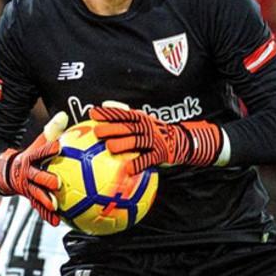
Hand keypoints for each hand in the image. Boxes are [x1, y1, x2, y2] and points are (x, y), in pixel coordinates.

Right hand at [0, 112, 67, 224]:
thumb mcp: (37, 142)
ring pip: (36, 194)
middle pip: (37, 176)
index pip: (40, 152)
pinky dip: (46, 215)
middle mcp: (27, 173)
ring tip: (54, 205)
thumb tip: (64, 115)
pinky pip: (38, 207)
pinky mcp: (29, 198)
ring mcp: (27, 187)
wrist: (4, 172)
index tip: (58, 147)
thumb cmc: (28, 155)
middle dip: (46, 179)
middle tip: (57, 182)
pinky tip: (56, 222)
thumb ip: (51, 131)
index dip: (48, 149)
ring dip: (45, 200)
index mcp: (30, 157)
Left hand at [89, 106, 221, 174]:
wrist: (183, 141)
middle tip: (97, 132)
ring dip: (123, 144)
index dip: (108, 113)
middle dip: (112, 128)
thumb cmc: (156, 133)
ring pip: (136, 142)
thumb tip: (106, 106)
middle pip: (127, 127)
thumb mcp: (144, 121)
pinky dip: (138, 164)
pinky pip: (148, 159)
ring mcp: (154, 140)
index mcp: (142, 118)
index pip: (122, 113)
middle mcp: (147, 127)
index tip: (92, 113)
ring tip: (109, 148)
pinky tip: (127, 170)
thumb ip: (127, 116)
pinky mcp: (161, 154)